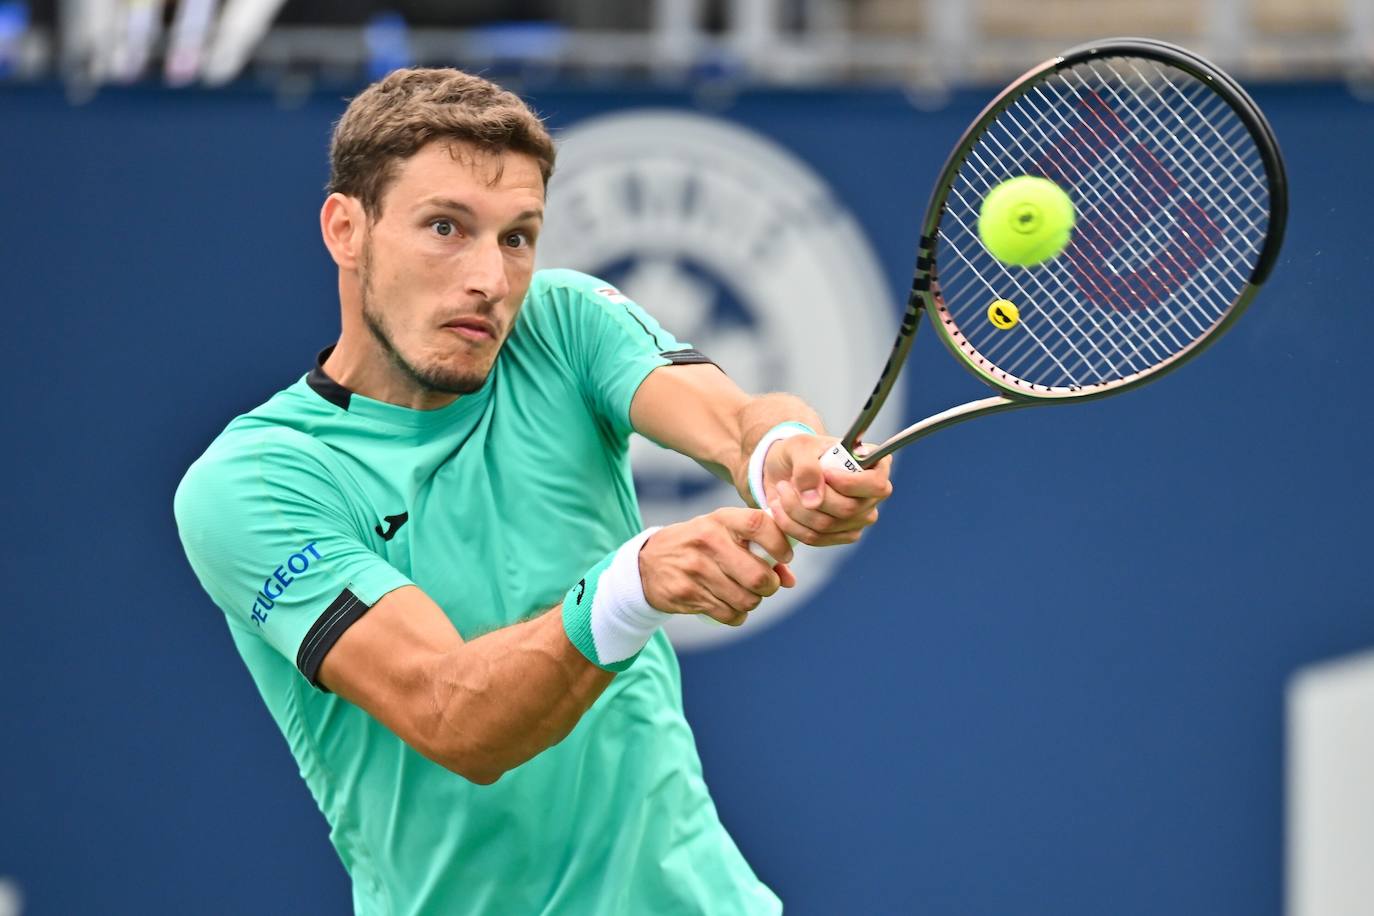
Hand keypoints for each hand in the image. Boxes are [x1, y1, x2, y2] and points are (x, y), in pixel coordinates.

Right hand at [639, 509, 795, 625]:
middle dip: (770, 586)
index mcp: (720, 520)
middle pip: (757, 575)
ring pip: (746, 600)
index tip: (785, 556)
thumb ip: (759, 550)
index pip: (758, 523)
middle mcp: (707, 541)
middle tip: (765, 585)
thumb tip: (790, 580)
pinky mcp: (687, 593)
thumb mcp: (722, 534)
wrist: (646, 564)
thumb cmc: (697, 546)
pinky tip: (730, 606)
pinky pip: (728, 614)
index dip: (779, 543)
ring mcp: (695, 569)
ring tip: (745, 595)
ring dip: (752, 602)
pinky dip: (736, 615)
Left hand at [763, 436, 893, 546]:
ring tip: (781, 491)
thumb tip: (814, 501)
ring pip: (826, 526)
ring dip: (794, 510)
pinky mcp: (841, 535)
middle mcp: (872, 495)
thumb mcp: (799, 446)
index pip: (876, 485)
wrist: (785, 469)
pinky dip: (791, 525)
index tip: (825, 473)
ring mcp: (859, 518)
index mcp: (875, 465)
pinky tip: (780, 508)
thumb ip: (807, 467)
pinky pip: (815, 538)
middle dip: (809, 497)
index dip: (850, 484)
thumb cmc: (800, 452)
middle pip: (847, 509)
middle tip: (786, 482)